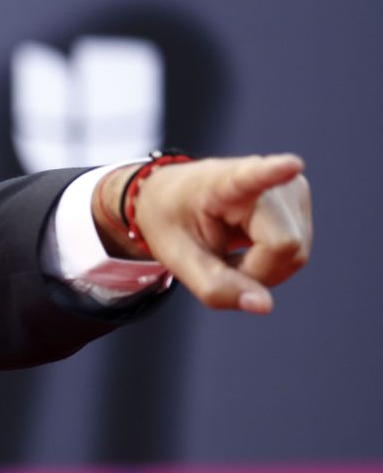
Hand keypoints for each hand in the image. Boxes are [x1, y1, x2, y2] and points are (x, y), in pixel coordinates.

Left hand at [94, 154, 311, 312]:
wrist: (172, 196)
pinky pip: (297, 252)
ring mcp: (290, 188)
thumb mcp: (177, 258)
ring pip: (296, 254)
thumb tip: (265, 306)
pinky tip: (246, 247)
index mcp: (224, 182)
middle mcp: (268, 180)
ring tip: (229, 250)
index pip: (253, 177)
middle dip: (254, 271)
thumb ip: (214, 286)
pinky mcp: (300, 199)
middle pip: (285, 246)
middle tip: (218, 259)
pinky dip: (270, 263)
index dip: (274, 173)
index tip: (290, 165)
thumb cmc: (173, 221)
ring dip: (261, 269)